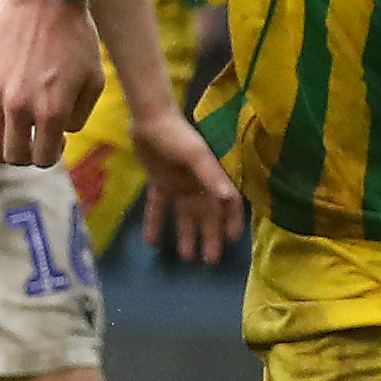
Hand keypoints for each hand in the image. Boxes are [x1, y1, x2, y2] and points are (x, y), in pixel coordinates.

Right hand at [0, 0, 103, 168]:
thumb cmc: (77, 37)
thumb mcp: (94, 80)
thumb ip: (78, 114)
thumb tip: (60, 133)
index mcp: (51, 111)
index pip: (42, 157)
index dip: (50, 155)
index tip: (55, 141)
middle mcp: (19, 106)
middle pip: (12, 155)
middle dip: (26, 155)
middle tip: (35, 141)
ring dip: (1, 145)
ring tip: (13, 136)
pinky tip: (7, 105)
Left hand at [135, 110, 246, 264]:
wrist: (149, 120)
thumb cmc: (177, 136)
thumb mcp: (196, 155)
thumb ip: (212, 176)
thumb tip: (230, 198)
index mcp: (212, 177)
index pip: (228, 204)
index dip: (232, 222)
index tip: (231, 241)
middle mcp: (198, 184)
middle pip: (207, 215)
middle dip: (210, 237)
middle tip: (210, 260)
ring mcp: (179, 185)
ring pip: (186, 216)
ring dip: (186, 235)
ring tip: (186, 256)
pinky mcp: (160, 183)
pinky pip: (158, 207)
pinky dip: (155, 223)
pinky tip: (151, 242)